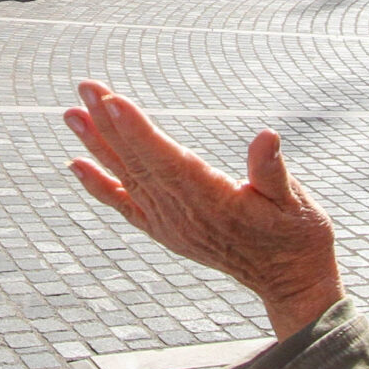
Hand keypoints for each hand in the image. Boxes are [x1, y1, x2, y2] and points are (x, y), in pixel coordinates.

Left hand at [64, 82, 342, 337]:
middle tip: (85, 87)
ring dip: (98, 144)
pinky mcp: (165, 231)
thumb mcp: (296, 202)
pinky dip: (99, 185)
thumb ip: (273, 171)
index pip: (166, 159)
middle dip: (109, 123)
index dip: (137, 131)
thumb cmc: (297, 235)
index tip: (110, 101)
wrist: (288, 280)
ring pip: (127, 178)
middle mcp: (182, 214)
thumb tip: (267, 137)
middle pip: (138, 162)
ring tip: (71, 114)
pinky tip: (76, 163)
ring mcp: (169, 224)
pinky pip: (125, 205)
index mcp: (213, 200)